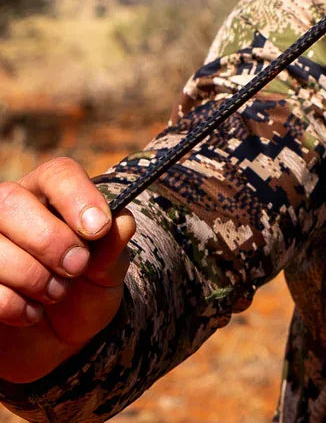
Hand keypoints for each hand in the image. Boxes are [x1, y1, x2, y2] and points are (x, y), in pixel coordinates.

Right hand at [0, 157, 135, 383]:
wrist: (54, 343)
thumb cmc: (84, 293)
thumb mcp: (106, 273)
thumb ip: (113, 248)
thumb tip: (122, 222)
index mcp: (49, 195)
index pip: (57, 173)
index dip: (77, 196)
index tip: (99, 229)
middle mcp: (10, 211)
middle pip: (11, 200)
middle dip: (49, 239)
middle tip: (76, 267)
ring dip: (31, 274)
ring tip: (56, 293)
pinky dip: (11, 303)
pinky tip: (30, 312)